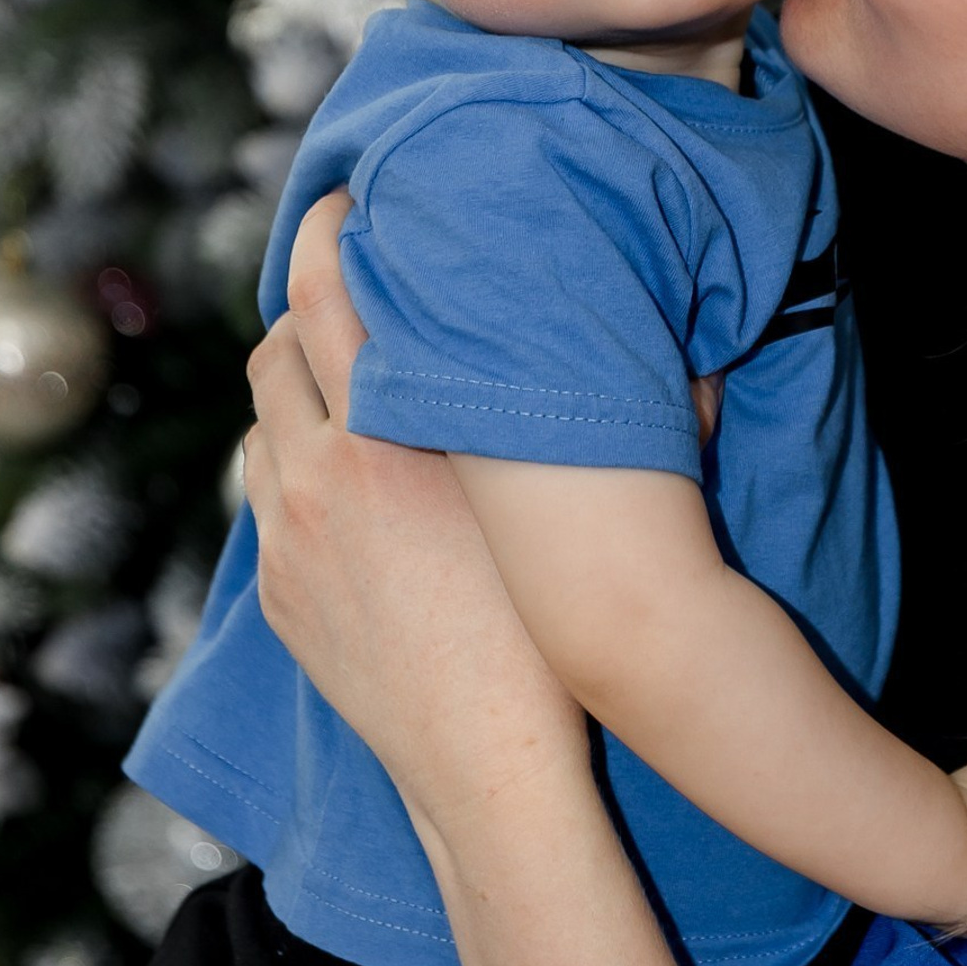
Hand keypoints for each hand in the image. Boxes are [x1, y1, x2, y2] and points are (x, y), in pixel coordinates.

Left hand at [243, 191, 588, 815]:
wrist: (485, 767)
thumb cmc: (544, 630)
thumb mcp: (573, 504)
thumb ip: (626, 416)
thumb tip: (704, 355)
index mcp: (386, 435)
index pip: (323, 294)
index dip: (324, 232)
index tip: (343, 198)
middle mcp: (318, 475)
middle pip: (273, 348)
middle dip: (301, 306)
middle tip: (345, 281)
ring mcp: (284, 540)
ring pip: (262, 422)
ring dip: (295, 387)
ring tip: (346, 377)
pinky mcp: (275, 593)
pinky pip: (265, 492)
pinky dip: (290, 458)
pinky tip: (340, 465)